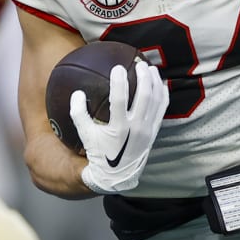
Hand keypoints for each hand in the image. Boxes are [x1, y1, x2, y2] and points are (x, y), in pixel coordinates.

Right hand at [73, 60, 168, 193]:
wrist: (117, 175)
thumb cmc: (99, 153)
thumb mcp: (85, 135)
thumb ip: (78, 114)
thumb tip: (77, 93)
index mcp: (119, 128)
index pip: (119, 99)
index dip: (119, 81)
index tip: (117, 67)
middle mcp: (136, 128)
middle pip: (144, 96)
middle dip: (143, 77)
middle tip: (139, 64)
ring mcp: (148, 130)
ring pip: (156, 101)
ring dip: (155, 83)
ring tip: (152, 69)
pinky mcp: (154, 132)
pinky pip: (162, 110)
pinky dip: (163, 95)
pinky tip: (161, 84)